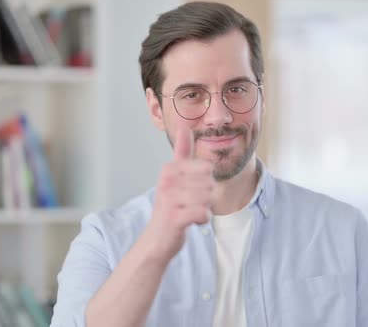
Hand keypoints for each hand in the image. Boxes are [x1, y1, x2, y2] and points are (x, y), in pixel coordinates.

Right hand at [143, 128, 214, 260]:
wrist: (157, 239)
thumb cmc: (170, 207)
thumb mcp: (174, 177)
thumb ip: (181, 153)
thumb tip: (184, 127)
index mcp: (169, 170)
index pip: (207, 168)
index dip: (206, 182)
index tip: (191, 190)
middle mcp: (167, 182)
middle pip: (210, 184)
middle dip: (206, 197)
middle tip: (189, 205)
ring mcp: (169, 200)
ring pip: (208, 199)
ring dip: (204, 209)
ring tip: (189, 212)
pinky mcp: (174, 218)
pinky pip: (203, 213)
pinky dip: (203, 219)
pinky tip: (192, 221)